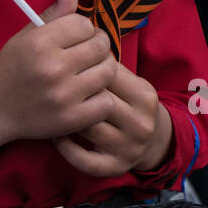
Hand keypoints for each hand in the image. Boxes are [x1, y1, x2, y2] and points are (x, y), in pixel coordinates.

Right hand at [0, 0, 116, 157]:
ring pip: (108, 72)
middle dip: (99, 46)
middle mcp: (53, 67)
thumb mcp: (26, 37)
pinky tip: (89, 96)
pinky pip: (106, 103)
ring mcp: (63, 95)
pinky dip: (102, 99)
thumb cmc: (11, 68)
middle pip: (101, 46)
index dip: (84, 29)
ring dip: (104, 70)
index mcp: (40, 43)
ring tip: (91, 72)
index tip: (78, 36)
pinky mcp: (71, 119)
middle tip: (90, 52)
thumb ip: (52, 16)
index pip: (84, 24)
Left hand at [54, 65, 173, 176]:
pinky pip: (84, 160)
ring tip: (52, 108)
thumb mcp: (128, 81)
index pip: (108, 75)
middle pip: (97, 101)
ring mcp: (129, 148)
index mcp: (144, 95)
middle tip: (53, 87)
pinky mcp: (116, 167)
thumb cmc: (129, 102)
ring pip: (88, 128)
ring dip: (67, 118)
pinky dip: (67, 148)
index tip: (65, 65)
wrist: (155, 141)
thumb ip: (106, 64)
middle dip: (74, 93)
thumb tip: (73, 40)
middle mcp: (141, 123)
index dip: (83, 67)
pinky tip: (57, 136)